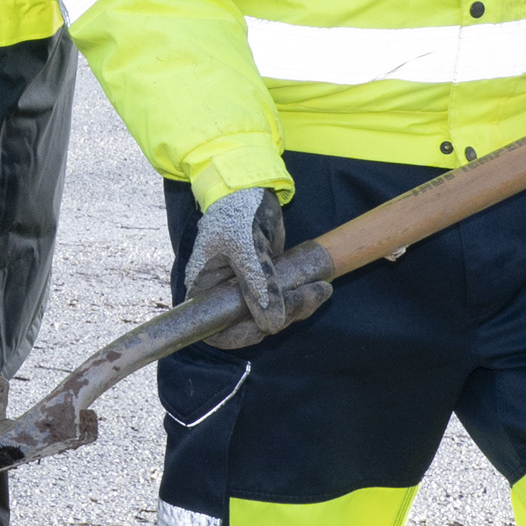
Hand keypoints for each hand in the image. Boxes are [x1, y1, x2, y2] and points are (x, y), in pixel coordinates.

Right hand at [187, 184, 327, 349]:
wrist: (250, 188)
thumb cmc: (237, 213)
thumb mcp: (246, 249)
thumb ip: (258, 286)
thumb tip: (271, 325)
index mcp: (204, 289)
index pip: (216, 330)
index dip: (240, 336)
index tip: (266, 329)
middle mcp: (222, 295)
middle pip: (250, 325)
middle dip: (281, 317)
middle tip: (308, 296)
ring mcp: (245, 289)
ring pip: (272, 315)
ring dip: (298, 307)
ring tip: (321, 288)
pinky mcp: (266, 282)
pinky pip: (284, 301)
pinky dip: (301, 298)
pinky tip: (318, 287)